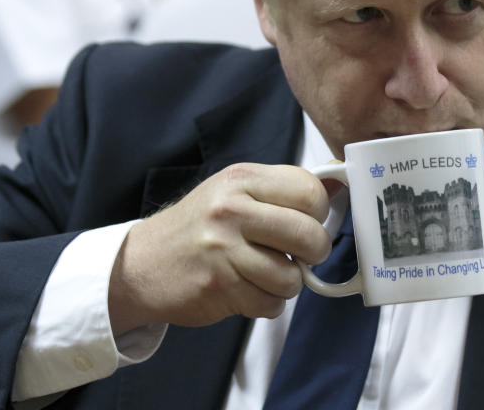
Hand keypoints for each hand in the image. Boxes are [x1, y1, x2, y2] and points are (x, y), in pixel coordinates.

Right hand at [108, 163, 331, 333]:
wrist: (142, 263)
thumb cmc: (200, 226)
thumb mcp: (237, 192)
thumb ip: (285, 189)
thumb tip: (341, 182)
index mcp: (242, 179)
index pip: (309, 190)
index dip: (318, 211)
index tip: (307, 220)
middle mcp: (232, 210)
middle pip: (309, 235)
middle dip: (313, 252)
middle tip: (298, 253)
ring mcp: (223, 249)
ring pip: (292, 277)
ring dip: (286, 283)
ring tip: (266, 272)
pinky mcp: (218, 286)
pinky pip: (270, 304)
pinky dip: (266, 303)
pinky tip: (248, 289)